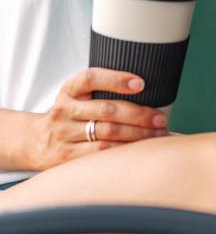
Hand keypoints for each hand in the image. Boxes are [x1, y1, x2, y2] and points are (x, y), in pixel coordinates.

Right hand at [30, 67, 168, 169]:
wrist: (38, 141)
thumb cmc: (72, 113)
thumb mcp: (79, 95)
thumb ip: (104, 89)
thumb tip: (148, 87)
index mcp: (70, 89)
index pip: (91, 78)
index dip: (116, 79)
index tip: (141, 83)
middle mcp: (65, 110)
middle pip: (106, 110)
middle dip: (139, 114)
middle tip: (160, 118)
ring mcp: (64, 133)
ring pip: (107, 133)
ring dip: (137, 134)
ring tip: (158, 133)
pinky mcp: (67, 155)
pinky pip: (101, 152)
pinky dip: (125, 150)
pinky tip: (141, 148)